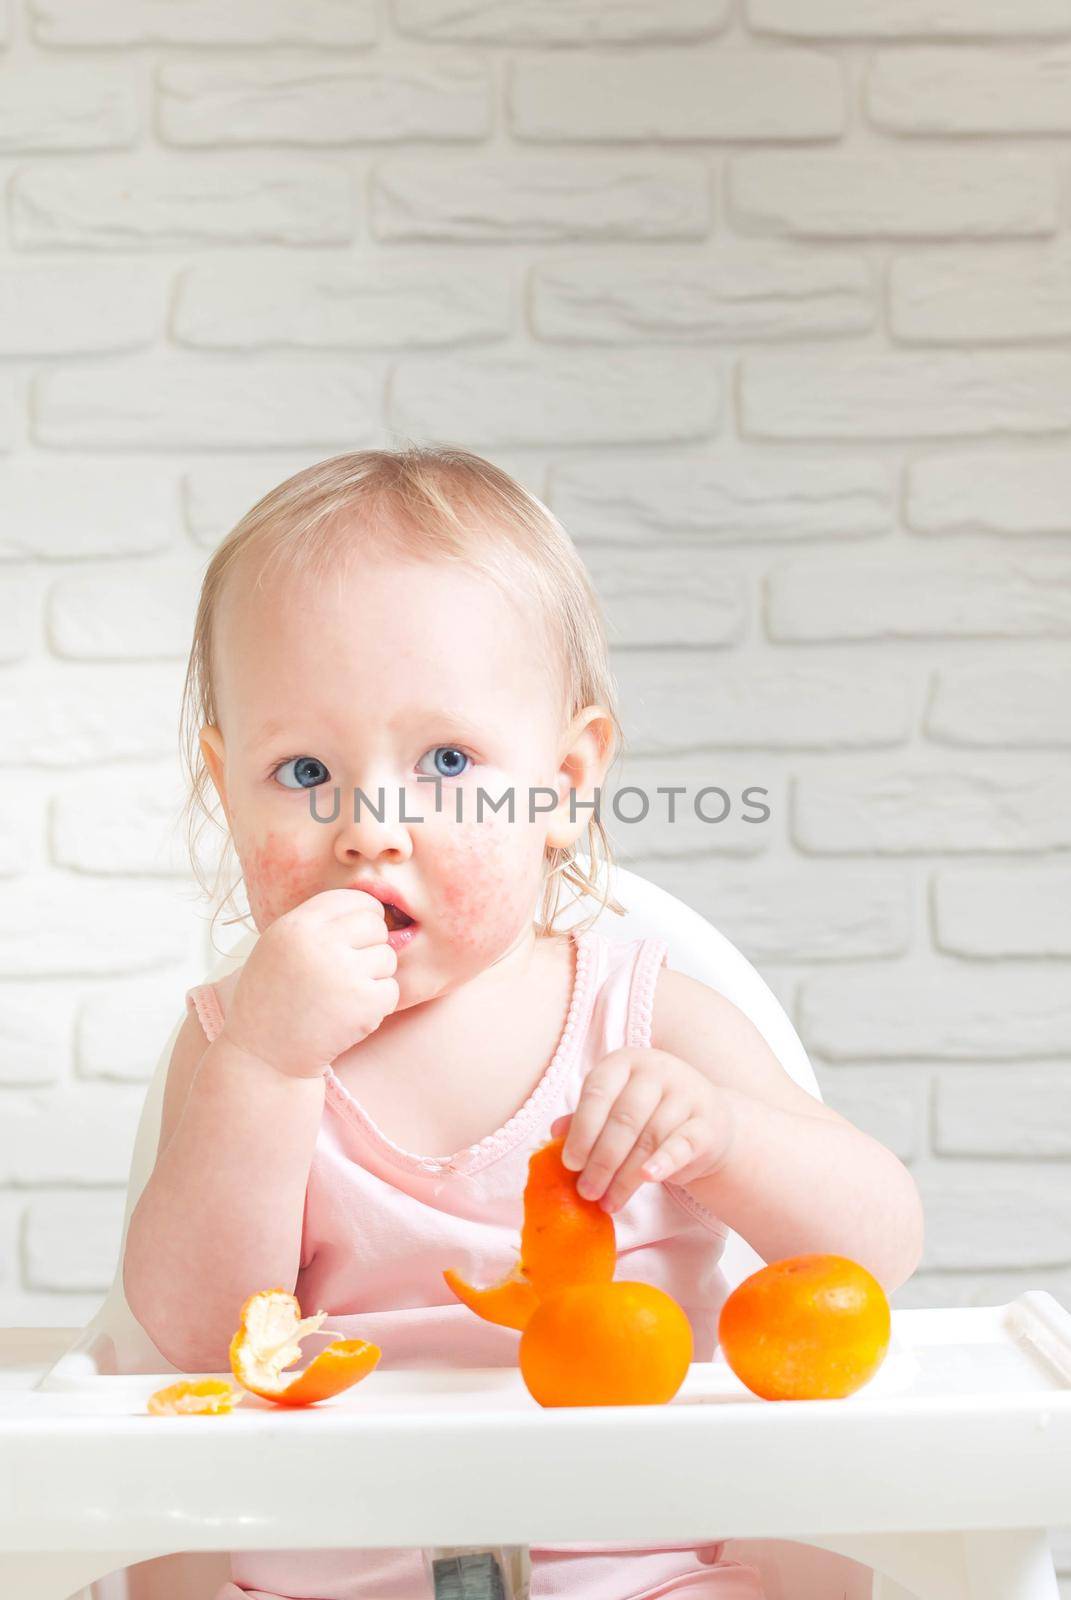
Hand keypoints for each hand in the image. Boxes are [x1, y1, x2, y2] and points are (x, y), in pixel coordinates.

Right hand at [222, 889, 399, 1079]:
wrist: (264, 1055)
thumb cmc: (272, 998)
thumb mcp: (279, 946)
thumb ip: (318, 924)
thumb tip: (373, 908)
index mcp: (297, 925)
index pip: (353, 898)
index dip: (362, 915)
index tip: (356, 935)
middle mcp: (320, 944)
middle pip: (376, 924)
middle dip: (370, 944)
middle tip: (350, 968)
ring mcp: (344, 974)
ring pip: (388, 956)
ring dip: (374, 975)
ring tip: (343, 993)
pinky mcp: (364, 1004)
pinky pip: (391, 989)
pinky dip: (378, 1002)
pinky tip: (350, 1013)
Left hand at [549, 1047, 734, 1213]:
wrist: (707, 1120)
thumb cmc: (649, 1112)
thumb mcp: (614, 1107)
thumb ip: (586, 1118)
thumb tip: (554, 1134)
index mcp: (625, 1062)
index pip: (597, 1093)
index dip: (582, 1131)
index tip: (570, 1164)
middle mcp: (656, 1070)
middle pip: (623, 1119)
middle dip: (602, 1161)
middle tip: (587, 1192)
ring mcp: (686, 1093)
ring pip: (649, 1138)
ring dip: (625, 1176)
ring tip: (608, 1202)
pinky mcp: (707, 1122)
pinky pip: (682, 1144)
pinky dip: (663, 1162)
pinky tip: (647, 1179)